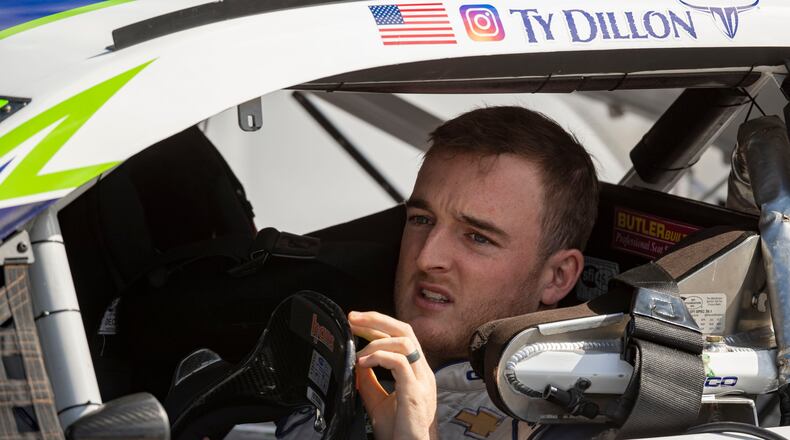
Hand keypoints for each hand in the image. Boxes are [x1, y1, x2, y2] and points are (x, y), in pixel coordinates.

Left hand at [349, 311, 437, 439]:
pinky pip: (400, 362)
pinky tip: (363, 363)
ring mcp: (421, 380)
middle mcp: (422, 371)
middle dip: (377, 320)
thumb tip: (357, 362)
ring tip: (358, 354)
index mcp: (416, 371)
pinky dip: (379, 356)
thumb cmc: (398, 431)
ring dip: (376, 341)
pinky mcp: (415, 392)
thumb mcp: (378, 401)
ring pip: (405, 341)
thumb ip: (369, 381)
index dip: (378, 325)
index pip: (400, 336)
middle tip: (353, 318)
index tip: (356, 322)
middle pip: (406, 330)